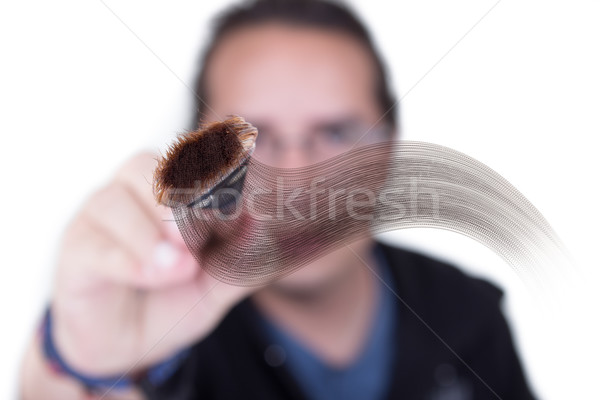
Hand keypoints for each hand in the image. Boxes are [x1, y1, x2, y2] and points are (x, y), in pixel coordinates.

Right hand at [49, 152, 255, 375]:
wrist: (128, 345)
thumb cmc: (173, 299)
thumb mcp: (217, 285)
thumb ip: (244, 260)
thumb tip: (271, 231)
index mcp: (171, 190)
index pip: (191, 160)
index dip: (215, 180)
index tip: (237, 212)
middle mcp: (133, 193)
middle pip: (148, 165)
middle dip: (179, 199)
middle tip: (201, 238)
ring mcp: (99, 217)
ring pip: (116, 199)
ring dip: (151, 230)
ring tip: (179, 266)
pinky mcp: (76, 250)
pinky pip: (96, 244)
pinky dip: (128, 257)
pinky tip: (151, 276)